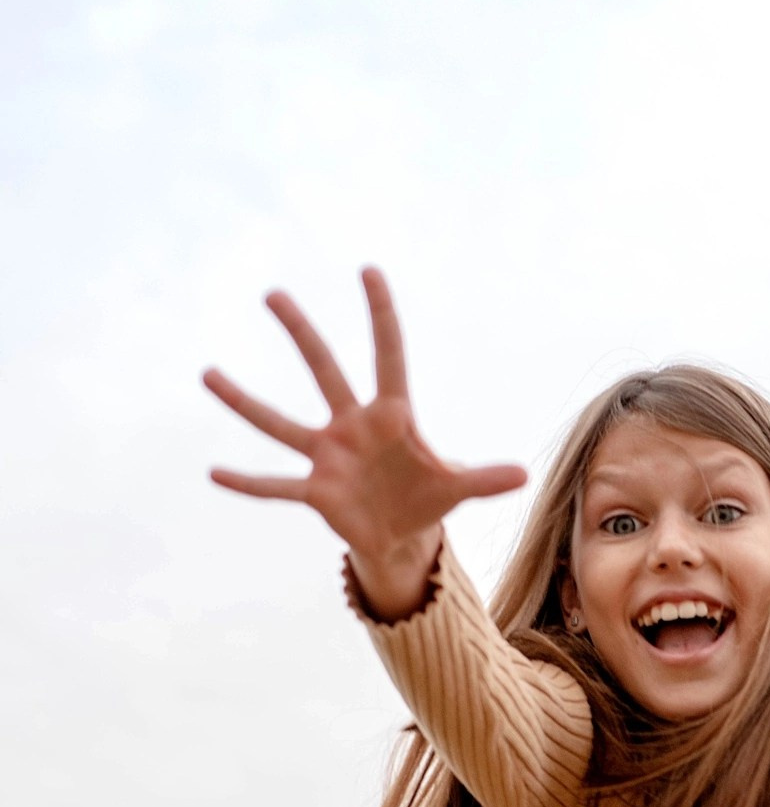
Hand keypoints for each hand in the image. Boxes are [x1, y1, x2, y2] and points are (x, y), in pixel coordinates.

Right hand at [203, 268, 527, 617]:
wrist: (400, 535)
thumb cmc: (426, 498)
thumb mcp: (457, 488)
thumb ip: (484, 479)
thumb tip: (525, 474)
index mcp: (392, 416)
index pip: (388, 355)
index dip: (381, 316)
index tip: (369, 271)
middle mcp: (352, 426)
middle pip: (325, 371)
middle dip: (302, 334)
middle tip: (274, 294)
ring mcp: (327, 455)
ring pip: (281, 423)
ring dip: (245, 400)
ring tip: (208, 373)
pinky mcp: (314, 490)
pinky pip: (275, 485)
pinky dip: (247, 482)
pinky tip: (214, 472)